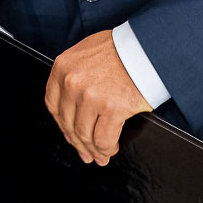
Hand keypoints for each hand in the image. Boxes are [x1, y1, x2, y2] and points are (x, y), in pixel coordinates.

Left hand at [44, 30, 151, 165]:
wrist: (148, 47)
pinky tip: (111, 149)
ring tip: (100, 155)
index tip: (69, 134)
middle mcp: (72, 82)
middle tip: (86, 153)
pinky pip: (104, 139)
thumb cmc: (121, 49)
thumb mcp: (86, 54)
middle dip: (77, 142)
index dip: (62, 124)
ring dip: (93, 149)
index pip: (53, 104)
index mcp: (63, 67)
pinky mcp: (112, 108)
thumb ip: (74, 76)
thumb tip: (70, 109)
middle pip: (68, 122)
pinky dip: (107, 149)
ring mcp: (91, 96)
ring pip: (85, 134)